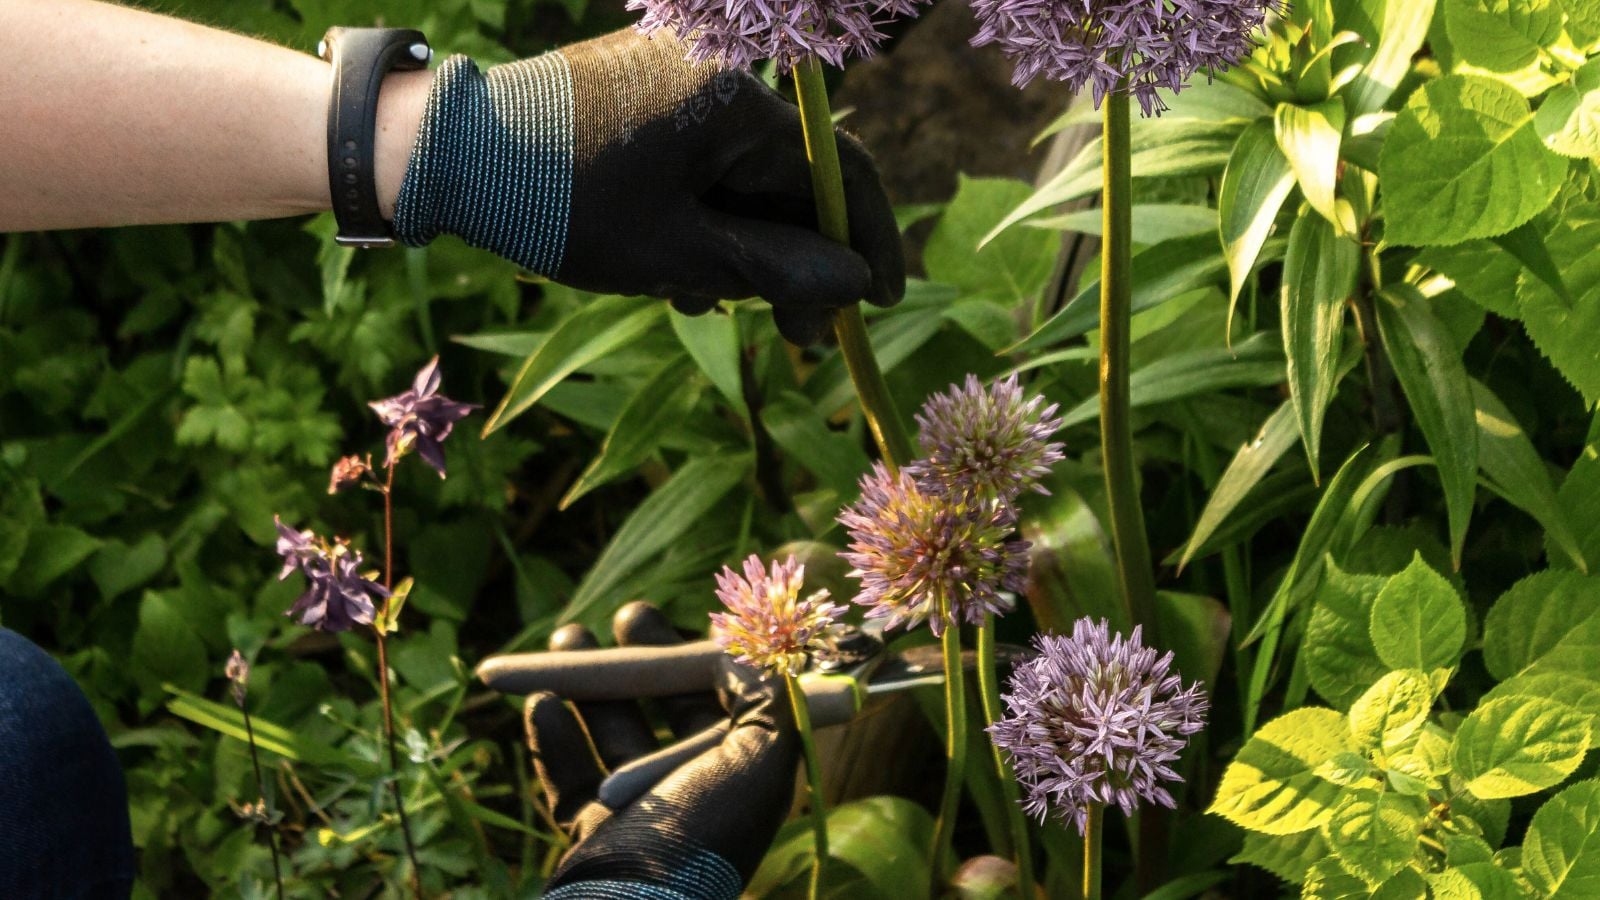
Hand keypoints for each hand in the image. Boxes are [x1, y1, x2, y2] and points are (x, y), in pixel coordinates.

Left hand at [392, 29, 904, 345]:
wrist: (442, 151)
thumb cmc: (560, 205)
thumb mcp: (676, 253)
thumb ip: (774, 269)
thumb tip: (854, 283)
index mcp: (735, 99)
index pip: (835, 171)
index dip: (867, 241)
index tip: (880, 300)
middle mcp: (716, 71)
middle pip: (787, 176)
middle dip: (794, 259)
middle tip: (797, 337)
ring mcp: (675, 76)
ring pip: (741, 174)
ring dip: (742, 246)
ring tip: (709, 308)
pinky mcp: (641, 90)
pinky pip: (699, 158)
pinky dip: (702, 214)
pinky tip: (678, 271)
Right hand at [524, 602, 796, 897]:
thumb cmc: (703, 828)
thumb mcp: (762, 751)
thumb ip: (767, 692)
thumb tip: (755, 652)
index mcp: (744, 774)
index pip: (729, 699)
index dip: (705, 655)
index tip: (689, 617)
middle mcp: (697, 792)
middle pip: (670, 709)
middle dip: (645, 659)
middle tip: (624, 616)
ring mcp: (642, 814)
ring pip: (615, 733)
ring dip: (589, 683)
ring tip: (565, 636)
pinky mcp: (592, 833)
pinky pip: (570, 777)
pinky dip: (554, 738)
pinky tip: (540, 703)